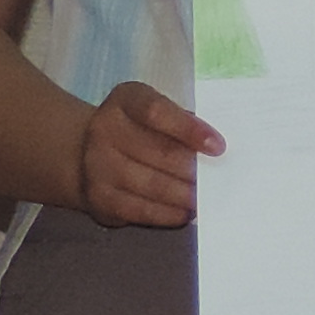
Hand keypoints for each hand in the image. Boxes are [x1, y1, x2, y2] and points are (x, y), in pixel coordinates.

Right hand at [72, 79, 219, 226]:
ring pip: (154, 185)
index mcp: (126, 100)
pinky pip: (141, 210)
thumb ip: (184, 124)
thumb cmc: (142, 131)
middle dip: (196, 170)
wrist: (90, 154)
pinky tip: (186, 212)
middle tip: (224, 182)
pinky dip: (170, 214)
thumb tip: (218, 150)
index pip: (157, 112)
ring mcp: (97, 165)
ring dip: (187, 195)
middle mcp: (104, 129)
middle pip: (161, 152)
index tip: (218, 147)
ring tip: (211, 199)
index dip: (189, 130)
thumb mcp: (158, 115)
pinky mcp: (99, 197)